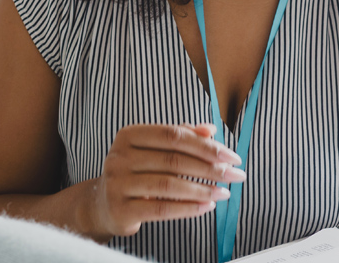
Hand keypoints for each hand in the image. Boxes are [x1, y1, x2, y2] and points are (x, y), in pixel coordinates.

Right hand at [87, 123, 245, 239]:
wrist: (103, 203)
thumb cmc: (135, 173)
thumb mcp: (152, 151)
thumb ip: (179, 137)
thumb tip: (210, 130)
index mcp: (128, 135)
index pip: (172, 135)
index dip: (205, 145)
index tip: (232, 156)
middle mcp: (119, 157)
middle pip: (173, 160)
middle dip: (210, 168)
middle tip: (235, 175)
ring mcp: (117, 183)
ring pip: (169, 185)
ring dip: (202, 189)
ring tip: (224, 193)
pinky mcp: (120, 209)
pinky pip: (161, 209)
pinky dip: (188, 208)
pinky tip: (207, 206)